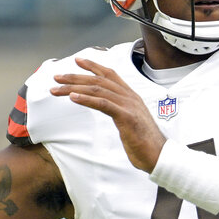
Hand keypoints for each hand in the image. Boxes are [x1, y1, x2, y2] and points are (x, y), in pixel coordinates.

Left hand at [50, 57, 165, 171]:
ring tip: (58, 88)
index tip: (77, 61)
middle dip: (76, 77)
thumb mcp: (131, 122)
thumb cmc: (145, 143)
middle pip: (99, 80)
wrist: (160, 156)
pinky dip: (86, 99)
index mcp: (131, 96)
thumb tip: (109, 109)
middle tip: (57, 76)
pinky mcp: (127, 117)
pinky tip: (73, 97)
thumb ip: (120, 112)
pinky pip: (103, 104)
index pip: (110, 74)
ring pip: (98, 90)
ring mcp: (129, 106)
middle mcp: (130, 97)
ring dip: (75, 87)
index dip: (93, 66)